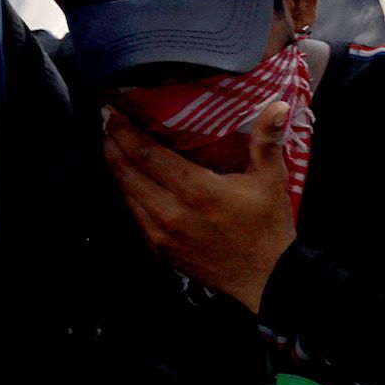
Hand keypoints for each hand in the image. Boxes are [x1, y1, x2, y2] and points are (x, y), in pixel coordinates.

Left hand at [103, 99, 298, 311]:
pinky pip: (132, 213)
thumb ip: (267, 141)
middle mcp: (172, 212)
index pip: (146, 154)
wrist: (267, 279)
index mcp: (197, 190)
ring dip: (114, 166)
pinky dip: (125, 191)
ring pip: (124, 192)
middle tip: (106, 122)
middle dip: (112, 143)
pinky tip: (126, 178)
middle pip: (127, 170)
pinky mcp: (158, 248)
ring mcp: (161, 233)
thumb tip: (278, 105)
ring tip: (111, 144)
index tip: (113, 112)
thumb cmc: (268, 227)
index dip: (124, 131)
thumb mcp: (271, 180)